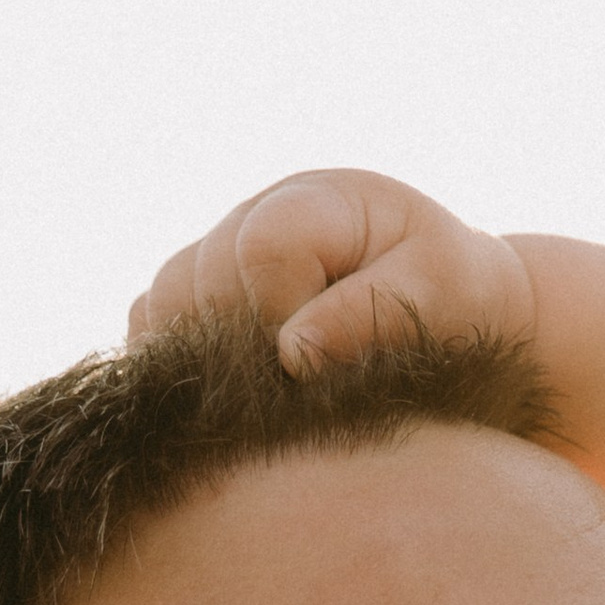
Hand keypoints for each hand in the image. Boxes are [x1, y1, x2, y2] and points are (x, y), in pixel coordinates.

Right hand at [131, 170, 535, 375]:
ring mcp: (213, 256)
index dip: (281, 318)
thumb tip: (291, 356)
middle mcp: (249, 218)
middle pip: (199, 282)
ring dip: (202, 366)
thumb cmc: (454, 297)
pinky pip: (149, 333)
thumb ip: (372, 314)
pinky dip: (176, 373)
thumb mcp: (439, 293)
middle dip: (242, 351)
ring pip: (162, 309)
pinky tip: (228, 404)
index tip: (318, 372)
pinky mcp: (192, 299)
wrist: (443, 304)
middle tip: (297, 399)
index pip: (261, 252)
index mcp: (314, 201)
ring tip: (269, 402)